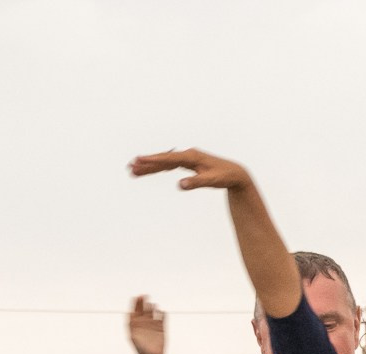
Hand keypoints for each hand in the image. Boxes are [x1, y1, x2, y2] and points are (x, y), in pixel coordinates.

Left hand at [127, 295, 165, 353]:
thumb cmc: (141, 349)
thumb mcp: (133, 336)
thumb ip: (131, 325)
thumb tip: (130, 314)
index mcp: (135, 324)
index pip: (134, 310)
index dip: (135, 303)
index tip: (137, 297)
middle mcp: (144, 322)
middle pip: (143, 308)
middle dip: (143, 301)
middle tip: (144, 295)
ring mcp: (153, 324)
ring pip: (153, 311)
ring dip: (152, 307)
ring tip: (152, 306)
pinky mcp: (161, 328)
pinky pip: (163, 317)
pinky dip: (163, 313)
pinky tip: (161, 312)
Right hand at [128, 149, 253, 192]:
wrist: (235, 174)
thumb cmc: (224, 177)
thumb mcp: (211, 181)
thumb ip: (196, 183)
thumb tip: (180, 185)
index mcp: (192, 156)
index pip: (169, 158)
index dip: (154, 160)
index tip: (140, 161)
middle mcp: (188, 155)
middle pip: (163, 158)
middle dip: (147, 163)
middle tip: (130, 167)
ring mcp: (187, 158)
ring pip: (164, 162)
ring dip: (149, 166)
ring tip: (133, 171)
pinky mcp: (188, 164)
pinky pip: (169, 165)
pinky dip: (158, 168)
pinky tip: (148, 171)